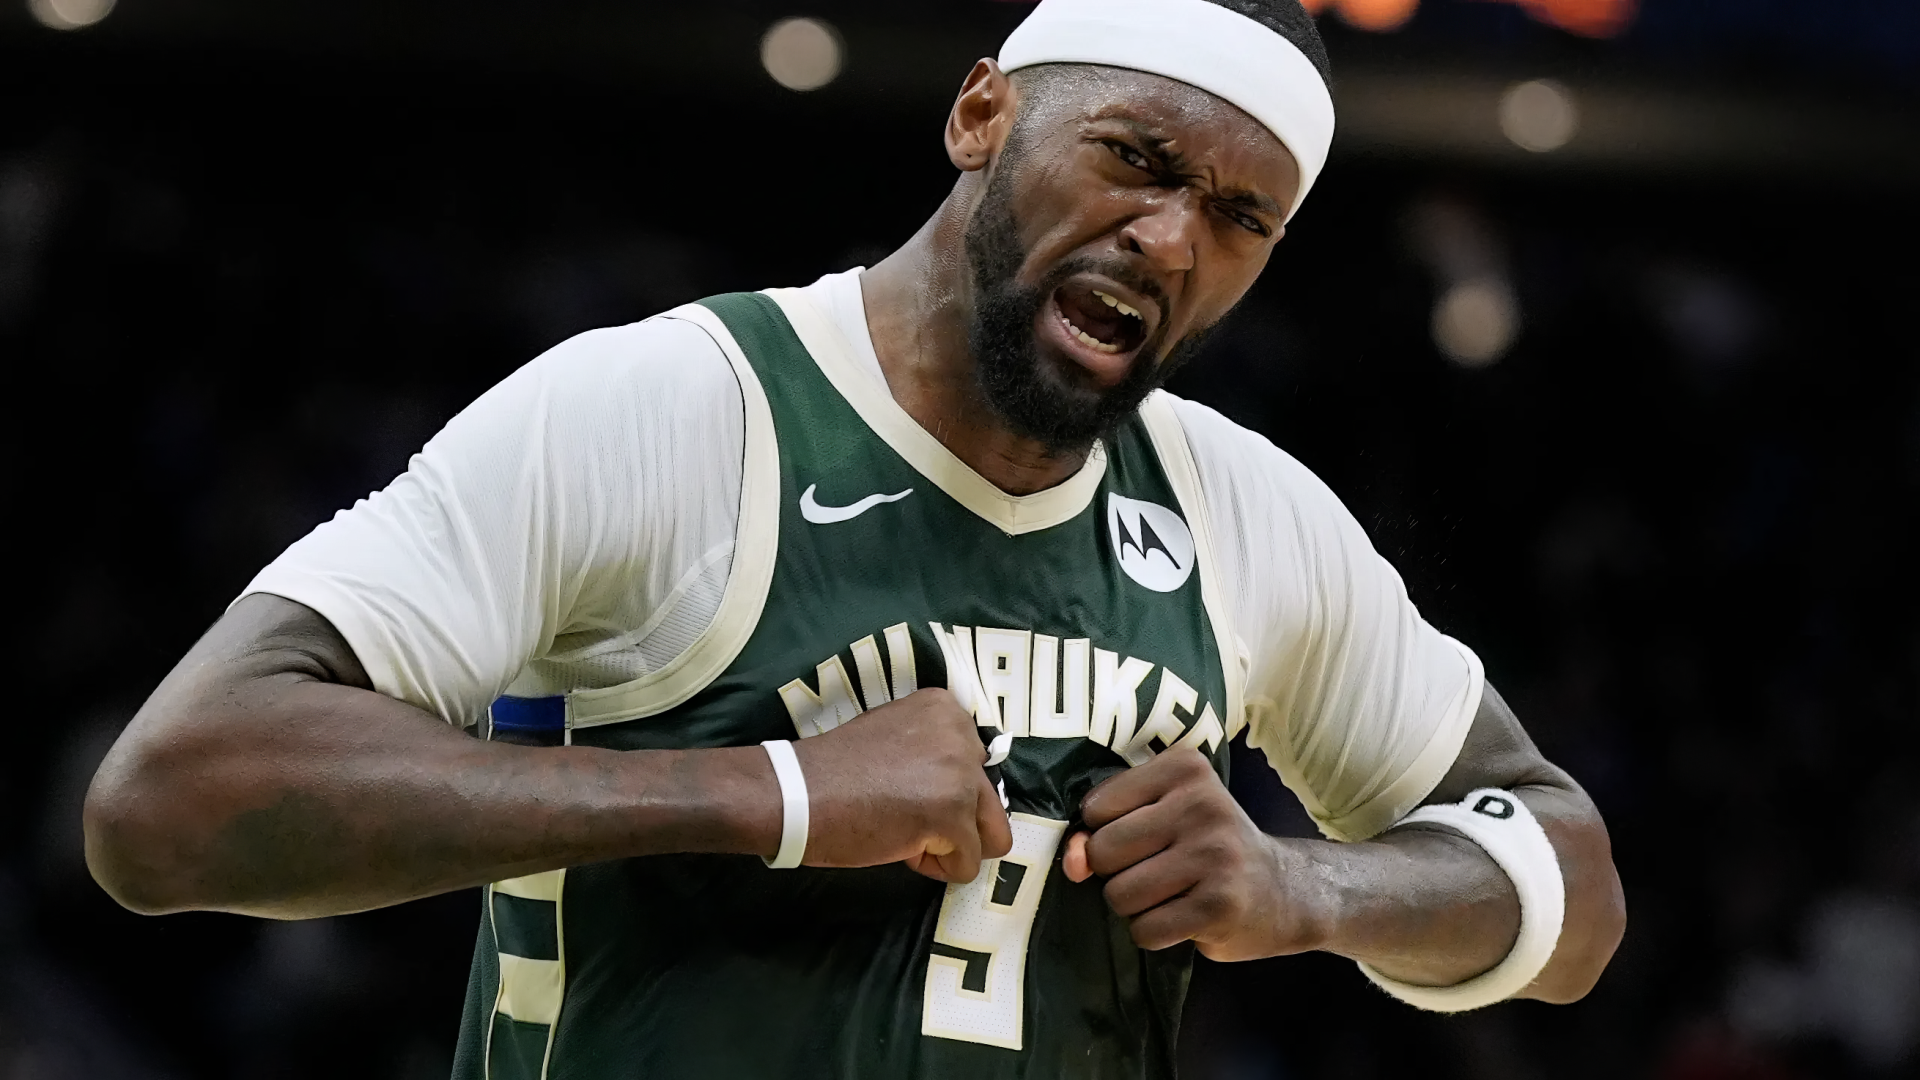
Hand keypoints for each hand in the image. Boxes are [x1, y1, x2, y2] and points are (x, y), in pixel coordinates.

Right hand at [788, 688, 1012, 883]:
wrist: (796, 793)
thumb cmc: (832, 770)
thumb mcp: (893, 736)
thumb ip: (931, 751)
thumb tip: (958, 789)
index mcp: (946, 710)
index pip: (977, 766)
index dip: (942, 791)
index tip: (903, 790)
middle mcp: (962, 736)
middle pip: (990, 802)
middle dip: (955, 822)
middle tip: (906, 818)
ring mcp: (961, 777)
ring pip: (990, 836)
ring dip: (950, 846)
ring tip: (905, 836)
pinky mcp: (952, 817)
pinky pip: (968, 864)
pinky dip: (936, 868)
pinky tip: (900, 848)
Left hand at [1062, 748, 1326, 960]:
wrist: (1286, 891)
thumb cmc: (1208, 848)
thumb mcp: (1160, 817)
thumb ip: (1103, 829)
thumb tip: (1072, 863)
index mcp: (1184, 767)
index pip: (1096, 807)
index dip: (1108, 833)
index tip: (1148, 836)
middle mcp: (1203, 804)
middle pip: (1104, 852)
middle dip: (1119, 874)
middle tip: (1161, 871)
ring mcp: (1214, 854)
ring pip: (1120, 895)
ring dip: (1137, 907)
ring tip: (1175, 894)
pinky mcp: (1219, 905)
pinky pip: (1145, 930)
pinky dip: (1155, 933)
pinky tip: (1187, 918)